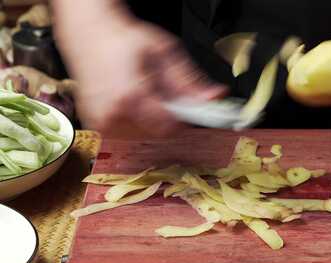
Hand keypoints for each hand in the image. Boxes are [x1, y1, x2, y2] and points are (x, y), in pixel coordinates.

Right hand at [56, 12, 226, 137]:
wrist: (87, 31)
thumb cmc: (123, 38)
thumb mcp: (165, 52)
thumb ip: (190, 81)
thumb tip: (215, 98)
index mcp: (131, 97)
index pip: (171, 128)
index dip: (184, 119)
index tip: (189, 108)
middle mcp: (113, 114)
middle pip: (159, 134)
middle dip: (168, 117)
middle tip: (163, 93)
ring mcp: (101, 122)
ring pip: (144, 136)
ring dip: (152, 120)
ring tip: (143, 93)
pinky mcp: (95, 125)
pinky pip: (128, 134)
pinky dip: (136, 120)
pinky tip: (131, 100)